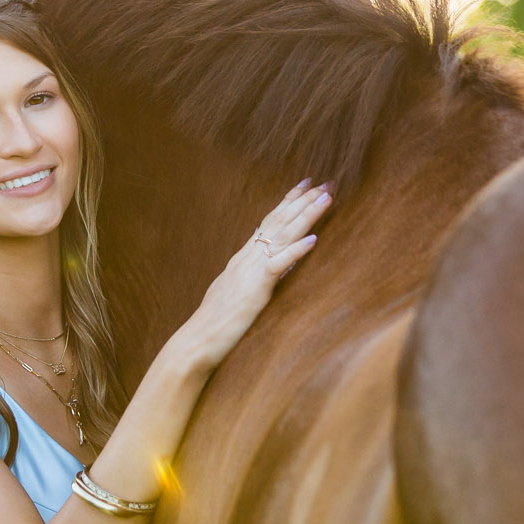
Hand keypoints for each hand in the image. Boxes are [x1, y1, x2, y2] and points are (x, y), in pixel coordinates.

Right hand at [169, 179, 331, 376]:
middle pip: (278, 222)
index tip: (305, 185)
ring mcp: (249, 270)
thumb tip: (267, 266)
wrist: (197, 340)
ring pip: (282, 236)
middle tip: (325, 182)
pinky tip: (313, 240)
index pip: (268, 222)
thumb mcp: (234, 291)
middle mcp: (246, 258)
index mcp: (242, 258)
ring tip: (325, 199)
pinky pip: (278, 265)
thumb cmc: (216, 323)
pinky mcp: (255, 288)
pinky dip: (296, 251)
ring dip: (305, 216)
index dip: (287, 202)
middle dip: (303, 201)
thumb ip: (250, 276)